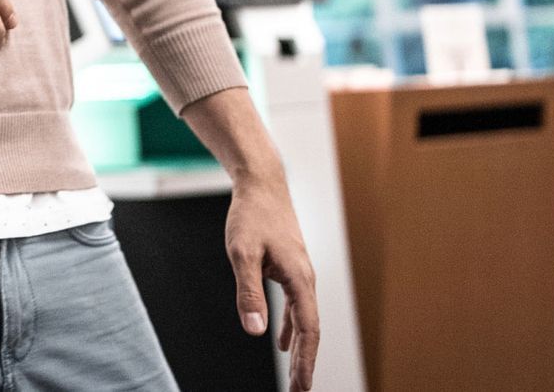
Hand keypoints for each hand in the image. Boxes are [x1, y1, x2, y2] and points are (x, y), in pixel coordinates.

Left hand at [227, 171, 318, 391]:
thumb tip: (255, 331)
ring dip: (301, 349)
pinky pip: (295, 306)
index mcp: (300, 279)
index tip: (302, 388)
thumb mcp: (242, 254)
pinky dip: (292, 327)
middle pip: (310, 330)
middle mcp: (305, 279)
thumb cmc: (251, 215)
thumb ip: (249, 292)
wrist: (261, 183)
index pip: (309, 331)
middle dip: (306, 364)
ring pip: (304, 319)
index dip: (307, 363)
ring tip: (296, 376)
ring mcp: (299, 274)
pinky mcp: (290, 268)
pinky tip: (284, 342)